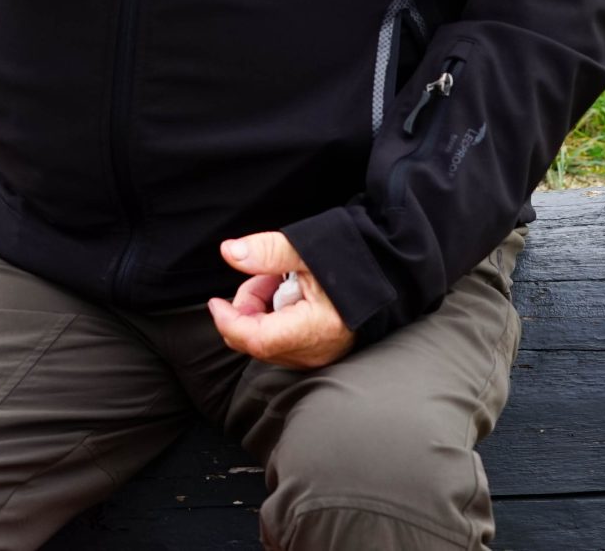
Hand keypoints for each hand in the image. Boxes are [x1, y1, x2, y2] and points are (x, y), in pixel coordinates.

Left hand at [207, 233, 353, 369]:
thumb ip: (268, 252)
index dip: (229, 321)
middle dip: (248, 307)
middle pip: (257, 339)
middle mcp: (315, 351)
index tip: (216, 302)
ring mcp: (317, 355)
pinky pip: (281, 340)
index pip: (256, 339)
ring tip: (280, 279)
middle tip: (265, 275)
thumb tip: (230, 252)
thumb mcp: (309, 249)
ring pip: (266, 340)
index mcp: (315, 329)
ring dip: (261, 309)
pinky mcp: (318, 351)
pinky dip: (274, 316)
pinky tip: (289, 292)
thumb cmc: (355, 260)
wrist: (388, 271)